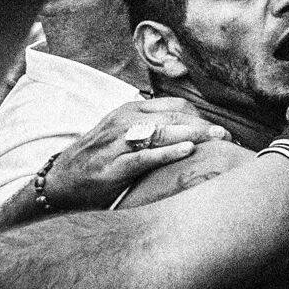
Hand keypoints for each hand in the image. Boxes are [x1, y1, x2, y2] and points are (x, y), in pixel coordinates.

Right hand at [44, 96, 227, 212]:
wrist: (59, 181)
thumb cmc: (98, 157)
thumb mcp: (122, 132)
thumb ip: (151, 125)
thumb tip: (190, 128)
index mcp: (129, 110)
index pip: (174, 106)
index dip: (200, 116)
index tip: (220, 129)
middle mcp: (124, 122)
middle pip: (174, 118)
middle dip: (204, 126)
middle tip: (228, 137)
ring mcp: (117, 144)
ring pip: (162, 133)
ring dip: (194, 135)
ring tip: (218, 139)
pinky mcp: (112, 167)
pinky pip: (144, 157)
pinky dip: (167, 152)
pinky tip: (187, 151)